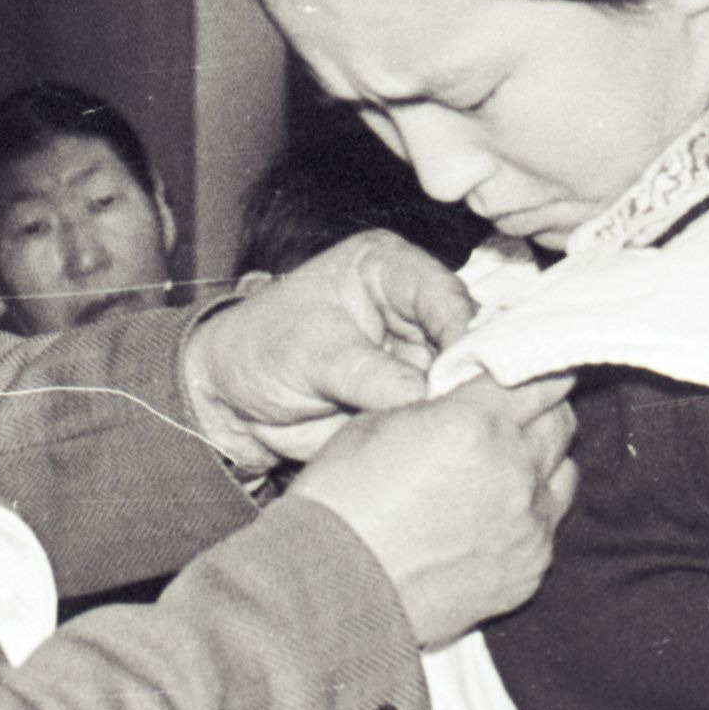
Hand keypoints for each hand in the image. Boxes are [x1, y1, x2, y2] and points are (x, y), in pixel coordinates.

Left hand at [183, 232, 478, 465]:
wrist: (230, 401)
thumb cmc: (260, 351)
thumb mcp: (312, 354)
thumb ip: (370, 374)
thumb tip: (426, 396)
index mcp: (388, 267)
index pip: (443, 295)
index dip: (463, 334)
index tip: (472, 374)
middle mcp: (413, 306)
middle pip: (467, 337)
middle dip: (472, 374)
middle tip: (478, 410)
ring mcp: (417, 354)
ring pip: (462, 379)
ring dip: (462, 406)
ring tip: (464, 430)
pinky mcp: (414, 396)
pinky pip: (442, 413)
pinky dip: (446, 428)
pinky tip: (451, 442)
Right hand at [287, 371, 576, 647]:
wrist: (332, 590)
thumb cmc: (341, 504)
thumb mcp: (377, 423)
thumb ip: (438, 403)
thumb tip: (464, 393)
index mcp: (476, 423)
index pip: (540, 375)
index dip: (532, 368)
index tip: (523, 370)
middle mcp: (514, 470)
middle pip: (559, 421)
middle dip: (538, 410)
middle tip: (508, 413)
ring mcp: (528, 524)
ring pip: (563, 472)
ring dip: (540, 460)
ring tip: (502, 466)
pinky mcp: (530, 568)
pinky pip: (548, 524)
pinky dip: (529, 511)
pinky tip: (492, 514)